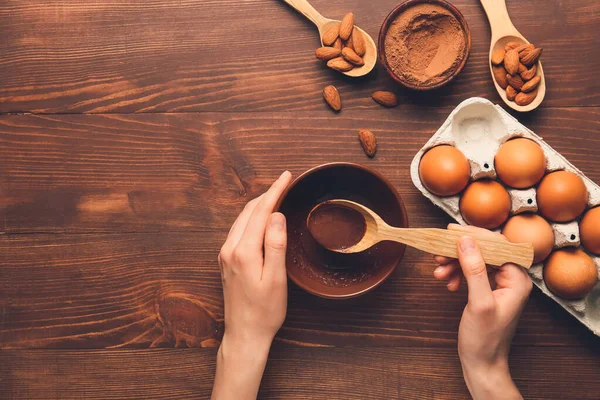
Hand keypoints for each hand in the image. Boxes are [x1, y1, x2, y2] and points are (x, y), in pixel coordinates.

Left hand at [212, 171, 291, 399]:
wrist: (245, 334)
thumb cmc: (265, 311)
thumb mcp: (276, 279)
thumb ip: (275, 245)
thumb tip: (277, 215)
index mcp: (243, 251)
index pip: (261, 212)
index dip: (275, 191)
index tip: (286, 176)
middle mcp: (230, 249)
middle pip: (248, 211)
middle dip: (267, 194)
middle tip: (284, 182)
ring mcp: (226, 255)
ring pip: (242, 219)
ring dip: (258, 205)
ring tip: (276, 194)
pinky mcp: (226, 261)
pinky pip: (239, 230)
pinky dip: (251, 218)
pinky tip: (261, 218)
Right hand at [433, 224, 531, 399]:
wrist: (482, 363)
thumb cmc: (485, 339)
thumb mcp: (478, 302)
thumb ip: (474, 270)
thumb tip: (466, 241)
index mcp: (517, 279)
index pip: (497, 245)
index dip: (473, 235)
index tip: (450, 231)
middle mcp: (512, 279)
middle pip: (484, 251)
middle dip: (459, 252)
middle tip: (438, 254)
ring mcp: (500, 285)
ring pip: (475, 261)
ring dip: (455, 263)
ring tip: (438, 271)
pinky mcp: (488, 291)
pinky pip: (472, 273)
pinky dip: (457, 274)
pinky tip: (448, 282)